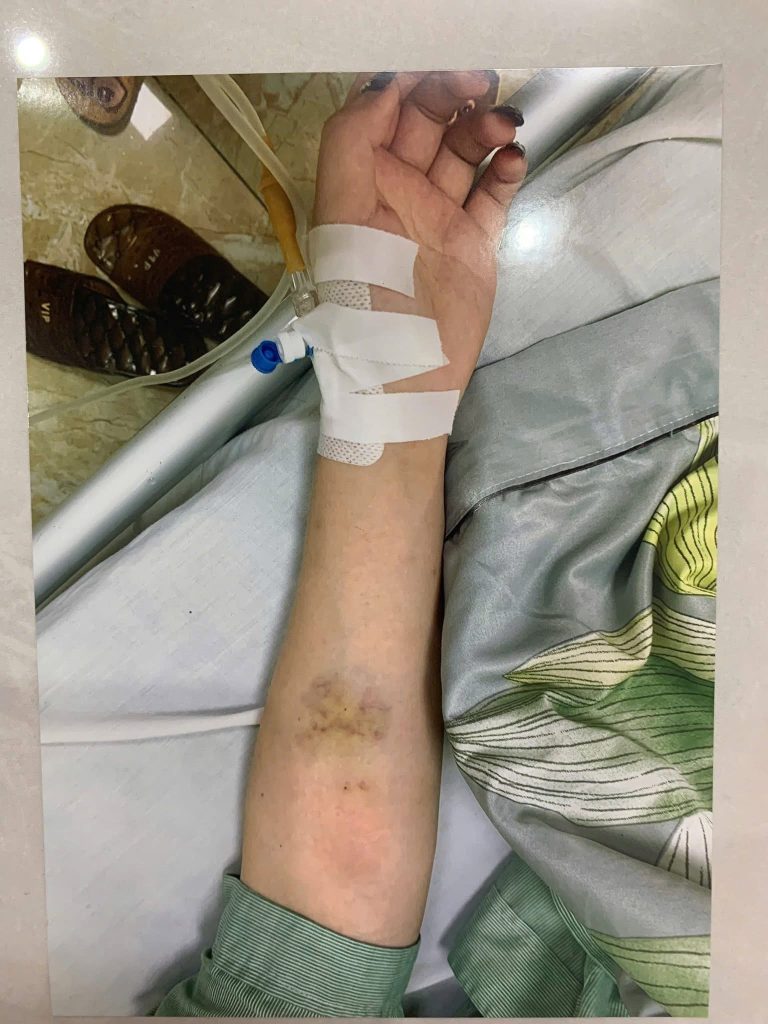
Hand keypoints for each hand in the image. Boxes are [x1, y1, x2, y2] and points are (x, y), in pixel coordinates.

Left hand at [313, 71, 526, 394]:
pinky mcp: (474, 243)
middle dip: (453, 94)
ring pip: (465, 150)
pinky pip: (493, 193)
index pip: (381, 111)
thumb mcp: (341, 219)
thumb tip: (382, 86)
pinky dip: (506, 171)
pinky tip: (513, 160)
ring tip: (502, 128)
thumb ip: (351, 144)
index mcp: (360, 182)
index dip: (407, 82)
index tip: (436, 70)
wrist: (405, 380)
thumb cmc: (364, 303)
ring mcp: (439, 216)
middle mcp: (399, 192)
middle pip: (428, 121)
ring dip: (484, 128)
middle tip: (481, 85)